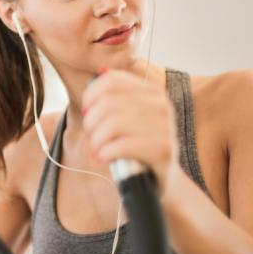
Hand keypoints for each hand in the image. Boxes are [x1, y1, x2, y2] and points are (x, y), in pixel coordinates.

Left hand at [81, 67, 182, 198]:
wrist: (163, 181)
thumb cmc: (139, 149)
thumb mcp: (128, 119)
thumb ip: (116, 97)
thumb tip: (100, 71)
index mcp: (153, 92)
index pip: (111, 80)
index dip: (90, 95)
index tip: (87, 112)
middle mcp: (162, 105)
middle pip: (109, 102)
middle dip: (91, 121)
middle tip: (92, 137)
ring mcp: (166, 127)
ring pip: (113, 122)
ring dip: (97, 139)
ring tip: (98, 150)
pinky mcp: (164, 151)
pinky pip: (122, 145)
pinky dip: (106, 152)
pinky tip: (105, 158)